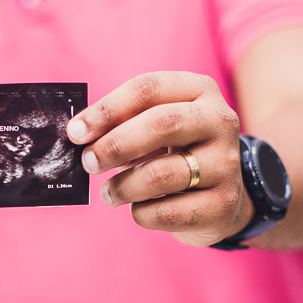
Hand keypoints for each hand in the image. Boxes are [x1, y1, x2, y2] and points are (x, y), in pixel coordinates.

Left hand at [67, 72, 252, 246]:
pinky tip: (137, 209)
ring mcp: (227, 163)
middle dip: (115, 145)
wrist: (220, 197)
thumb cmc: (175, 153)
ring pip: (162, 174)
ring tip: (109, 193)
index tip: (75, 132)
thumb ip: (122, 124)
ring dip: (123, 186)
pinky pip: (168, 212)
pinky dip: (141, 213)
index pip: (147, 89)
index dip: (106, 110)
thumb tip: (79, 135)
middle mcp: (220, 121)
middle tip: (88, 163)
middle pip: (161, 124)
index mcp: (199, 90)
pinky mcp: (224, 204)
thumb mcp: (155, 128)